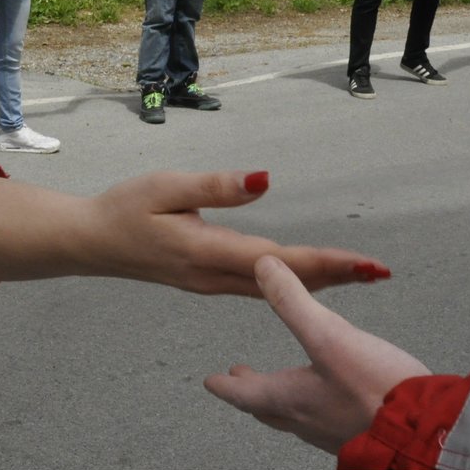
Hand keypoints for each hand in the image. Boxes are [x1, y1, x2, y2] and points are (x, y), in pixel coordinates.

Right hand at [75, 171, 389, 294]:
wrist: (90, 242)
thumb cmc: (124, 208)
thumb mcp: (165, 186)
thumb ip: (215, 187)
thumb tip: (265, 180)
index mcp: (206, 252)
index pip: (277, 260)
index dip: (323, 261)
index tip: (362, 262)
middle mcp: (213, 277)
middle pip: (286, 281)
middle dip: (334, 276)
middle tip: (379, 270)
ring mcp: (210, 284)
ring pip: (275, 289)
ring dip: (318, 282)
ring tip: (359, 275)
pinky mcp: (207, 281)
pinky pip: (260, 287)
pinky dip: (293, 283)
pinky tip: (312, 278)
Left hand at [204, 256, 429, 454]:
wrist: (429, 432)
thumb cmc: (377, 390)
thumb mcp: (329, 335)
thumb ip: (293, 302)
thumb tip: (262, 267)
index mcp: (293, 399)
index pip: (246, 393)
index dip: (225, 384)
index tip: (210, 381)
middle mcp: (310, 422)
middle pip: (269, 408)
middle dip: (252, 391)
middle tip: (240, 379)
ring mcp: (337, 433)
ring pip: (298, 418)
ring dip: (283, 401)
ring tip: (284, 389)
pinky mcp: (365, 434)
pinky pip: (328, 422)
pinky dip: (317, 408)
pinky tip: (334, 401)